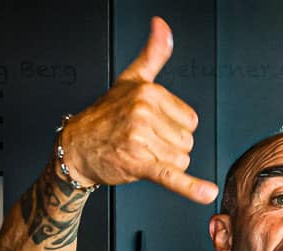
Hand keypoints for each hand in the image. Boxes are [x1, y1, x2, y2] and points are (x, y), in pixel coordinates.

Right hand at [59, 17, 217, 203]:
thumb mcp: (132, 79)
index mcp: (149, 92)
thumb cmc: (106, 115)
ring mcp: (141, 138)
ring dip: (164, 163)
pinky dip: (189, 187)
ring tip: (139, 153)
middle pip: (187, 141)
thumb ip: (153, 54)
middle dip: (168, 147)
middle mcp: (144, 113)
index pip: (190, 120)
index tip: (152, 125)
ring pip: (180, 160)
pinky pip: (171, 176)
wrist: (76, 147)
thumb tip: (162, 25)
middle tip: (142, 141)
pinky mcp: (138, 164)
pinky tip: (206, 193)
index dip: (174, 128)